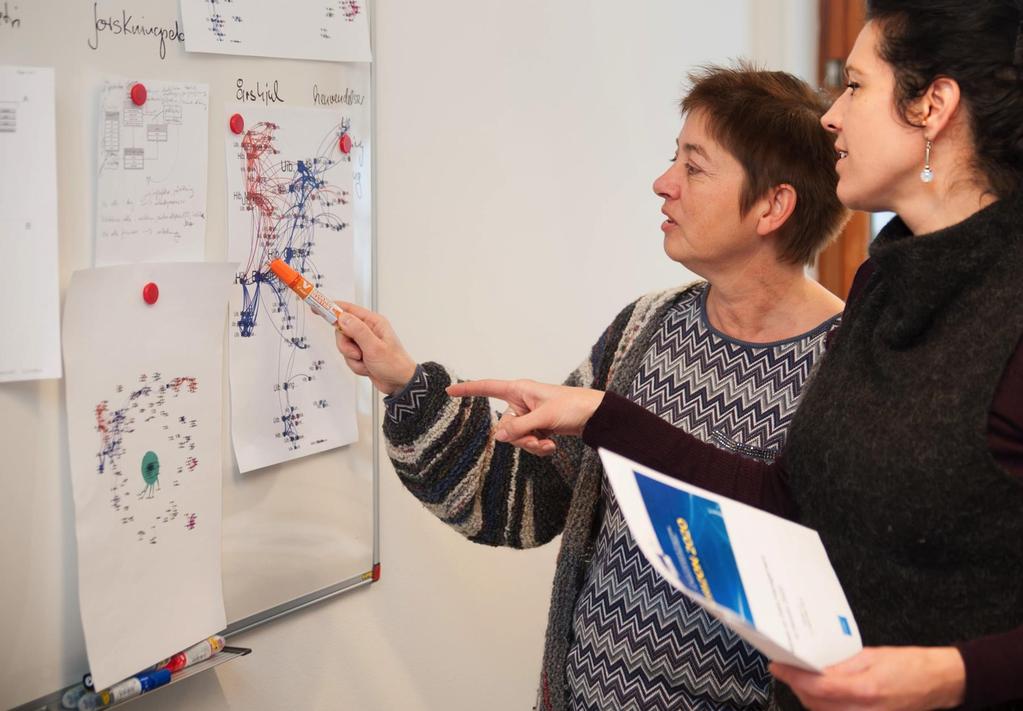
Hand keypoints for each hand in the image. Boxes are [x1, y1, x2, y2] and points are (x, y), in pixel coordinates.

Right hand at [334, 302, 416, 394]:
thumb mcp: (374, 347)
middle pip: (342, 331)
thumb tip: (343, 318)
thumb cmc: (394, 364)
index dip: (332, 308)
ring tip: (365, 362)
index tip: (317, 307)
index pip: (348, 310)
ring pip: (344, 346)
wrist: (400, 384)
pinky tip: (367, 368)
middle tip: (356, 353)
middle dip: (346, 345)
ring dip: (352, 358)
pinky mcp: (362, 354)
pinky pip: (349, 358)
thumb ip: (357, 331)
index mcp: (374, 322)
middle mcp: (368, 330)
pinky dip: (356, 365)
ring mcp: (364, 343)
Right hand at [445, 379, 604, 456]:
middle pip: (504, 425)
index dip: (468, 390)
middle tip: (538, 438)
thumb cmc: (572, 406)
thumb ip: (519, 427)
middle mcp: (521, 402)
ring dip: (531, 444)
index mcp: (519, 390)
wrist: (595, 415)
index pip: (487, 387)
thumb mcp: (544, 417)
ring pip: (516, 438)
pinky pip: (528, 442)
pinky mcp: (537, 427)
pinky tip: (552, 445)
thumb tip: (498, 437)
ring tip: (548, 441)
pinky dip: (539, 447)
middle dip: (519, 438)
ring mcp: (529, 415)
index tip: (449, 391)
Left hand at [770, 647, 965, 710]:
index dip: (793, 677)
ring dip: (808, 698)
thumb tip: (811, 665)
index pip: (817, 687)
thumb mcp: (870, 655)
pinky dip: (824, 708)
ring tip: (801, 679)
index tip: (778, 666)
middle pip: (815, 704)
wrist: (938, 683)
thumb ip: (839, 664)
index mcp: (865, 689)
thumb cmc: (910, 666)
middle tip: (786, 669)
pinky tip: (820, 696)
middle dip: (796, 686)